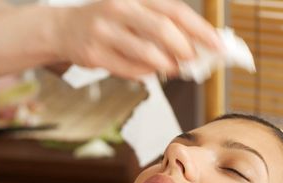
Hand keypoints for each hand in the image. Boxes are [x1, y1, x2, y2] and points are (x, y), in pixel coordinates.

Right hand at [53, 0, 222, 79]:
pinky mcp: (93, 54)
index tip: (218, 45)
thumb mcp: (133, 9)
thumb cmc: (107, 21)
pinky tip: (150, 71)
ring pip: (145, 53)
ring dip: (166, 65)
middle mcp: (118, 8)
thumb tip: (197, 46)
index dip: (200, 29)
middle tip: (194, 60)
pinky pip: (129, 70)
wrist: (64, 29)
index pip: (175, 10)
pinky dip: (145, 74)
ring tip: (173, 68)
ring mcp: (104, 32)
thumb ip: (161, 23)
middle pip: (162, 29)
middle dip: (184, 49)